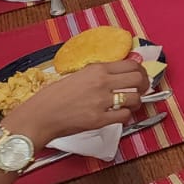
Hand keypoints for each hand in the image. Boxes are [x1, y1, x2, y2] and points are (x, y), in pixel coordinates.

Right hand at [5, 59, 150, 144]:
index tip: (141, 76)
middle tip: (141, 90)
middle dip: (144, 85)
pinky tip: (118, 116)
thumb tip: (119, 74)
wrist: (39, 116)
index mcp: (96, 69)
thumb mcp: (77, 76)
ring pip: (135, 98)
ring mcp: (101, 101)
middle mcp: (102, 83)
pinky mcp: (99, 119)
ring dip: (135, 103)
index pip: (131, 64)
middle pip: (138, 79)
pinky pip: (124, 116)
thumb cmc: (53, 97)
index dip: (141, 71)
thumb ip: (98, 75)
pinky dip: (125, 117)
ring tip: (129, 105)